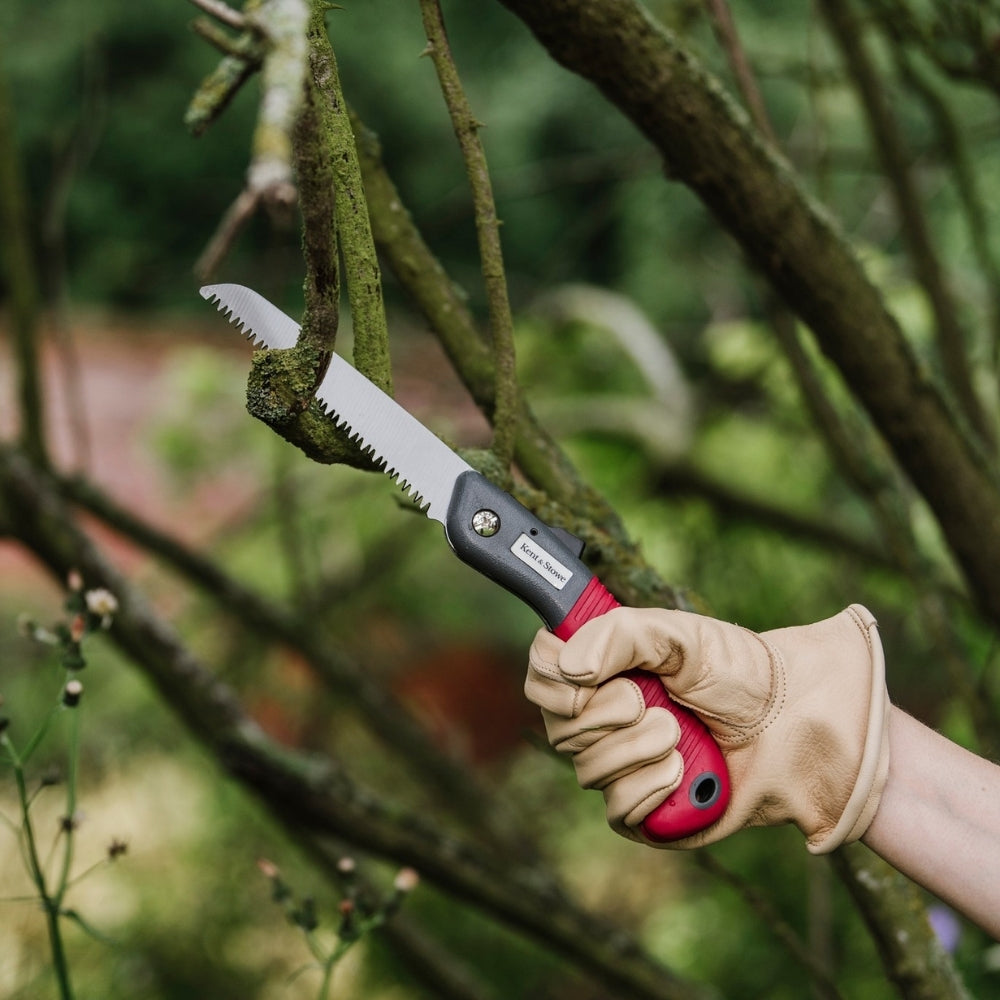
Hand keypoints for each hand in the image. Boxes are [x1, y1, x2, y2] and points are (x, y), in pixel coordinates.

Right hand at [525, 604, 889, 852]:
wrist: (797, 726)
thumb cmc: (741, 673)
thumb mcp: (680, 636)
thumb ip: (618, 635)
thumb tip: (569, 668)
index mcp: (604, 670)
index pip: (541, 674)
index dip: (550, 679)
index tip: (583, 676)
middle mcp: (603, 718)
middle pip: (557, 727)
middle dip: (605, 715)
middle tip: (650, 701)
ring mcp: (622, 766)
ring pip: (587, 770)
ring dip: (637, 749)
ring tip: (680, 734)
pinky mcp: (645, 811)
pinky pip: (617, 810)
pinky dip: (650, 789)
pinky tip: (684, 772)